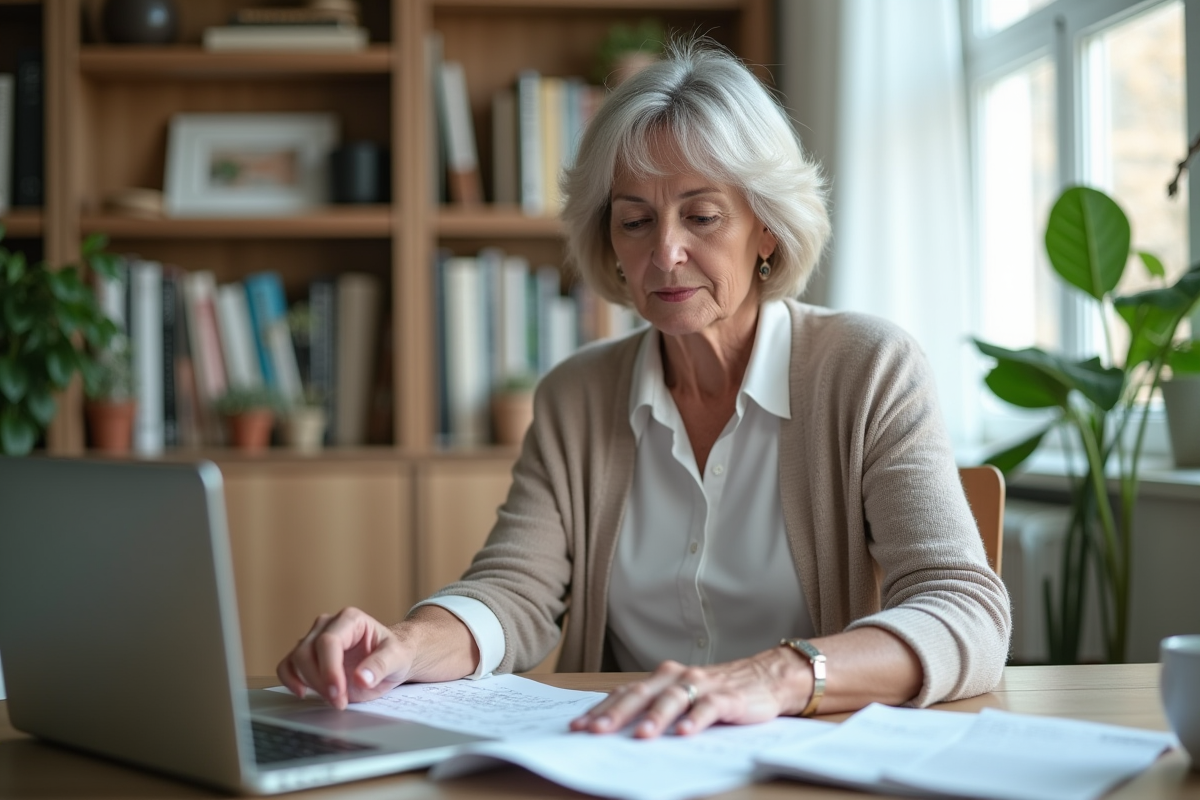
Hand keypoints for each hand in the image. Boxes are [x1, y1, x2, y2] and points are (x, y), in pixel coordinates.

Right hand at [277, 607, 415, 709]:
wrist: (390, 659)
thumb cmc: (394, 653)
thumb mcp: (397, 658)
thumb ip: (381, 666)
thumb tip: (361, 679)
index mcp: (350, 619)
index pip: (328, 641)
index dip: (329, 669)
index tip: (338, 693)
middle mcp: (327, 625)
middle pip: (306, 652)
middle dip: (320, 681)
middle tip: (339, 702)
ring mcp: (314, 639)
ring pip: (294, 660)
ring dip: (309, 684)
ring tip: (334, 700)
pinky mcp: (307, 657)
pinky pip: (287, 666)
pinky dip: (290, 681)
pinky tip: (304, 693)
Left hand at [569, 647, 810, 738]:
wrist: (766, 677)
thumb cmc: (718, 691)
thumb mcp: (682, 697)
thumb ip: (655, 708)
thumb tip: (616, 731)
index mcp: (662, 678)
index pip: (624, 693)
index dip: (600, 709)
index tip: (577, 727)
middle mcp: (677, 677)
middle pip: (641, 693)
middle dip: (617, 713)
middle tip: (596, 731)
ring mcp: (702, 685)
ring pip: (673, 698)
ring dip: (656, 717)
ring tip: (641, 735)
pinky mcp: (728, 697)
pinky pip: (709, 707)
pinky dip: (696, 719)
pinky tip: (685, 732)